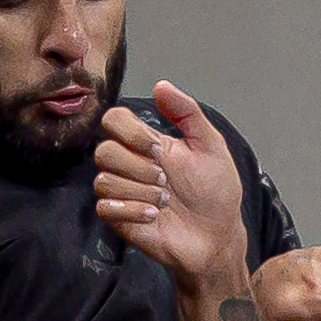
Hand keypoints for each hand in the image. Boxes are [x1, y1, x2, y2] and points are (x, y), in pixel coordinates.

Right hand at [93, 82, 250, 298]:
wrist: (217, 235)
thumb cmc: (216, 192)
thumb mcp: (211, 145)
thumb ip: (187, 112)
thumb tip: (161, 85)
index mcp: (147, 143)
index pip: (114, 120)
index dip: (129, 131)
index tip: (158, 148)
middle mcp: (131, 165)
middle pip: (103, 151)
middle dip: (138, 167)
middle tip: (165, 181)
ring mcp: (124, 193)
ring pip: (104, 181)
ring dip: (139, 192)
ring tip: (165, 202)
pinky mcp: (121, 219)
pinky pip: (106, 208)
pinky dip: (133, 211)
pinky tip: (155, 216)